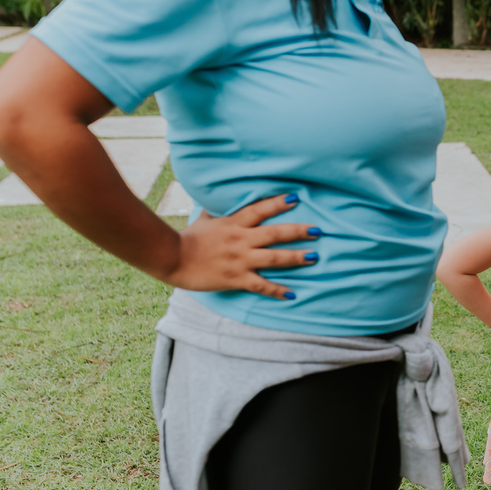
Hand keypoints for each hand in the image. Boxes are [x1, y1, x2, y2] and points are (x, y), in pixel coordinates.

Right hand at [164, 194, 319, 298]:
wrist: (172, 259)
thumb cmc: (189, 238)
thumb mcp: (205, 218)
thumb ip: (219, 209)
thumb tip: (222, 195)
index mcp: (233, 223)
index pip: (259, 209)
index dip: (277, 203)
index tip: (296, 198)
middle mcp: (240, 240)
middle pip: (274, 233)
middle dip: (298, 231)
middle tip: (318, 230)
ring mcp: (239, 260)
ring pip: (273, 258)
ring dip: (295, 257)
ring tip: (314, 257)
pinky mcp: (236, 278)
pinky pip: (261, 285)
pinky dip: (277, 291)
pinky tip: (292, 294)